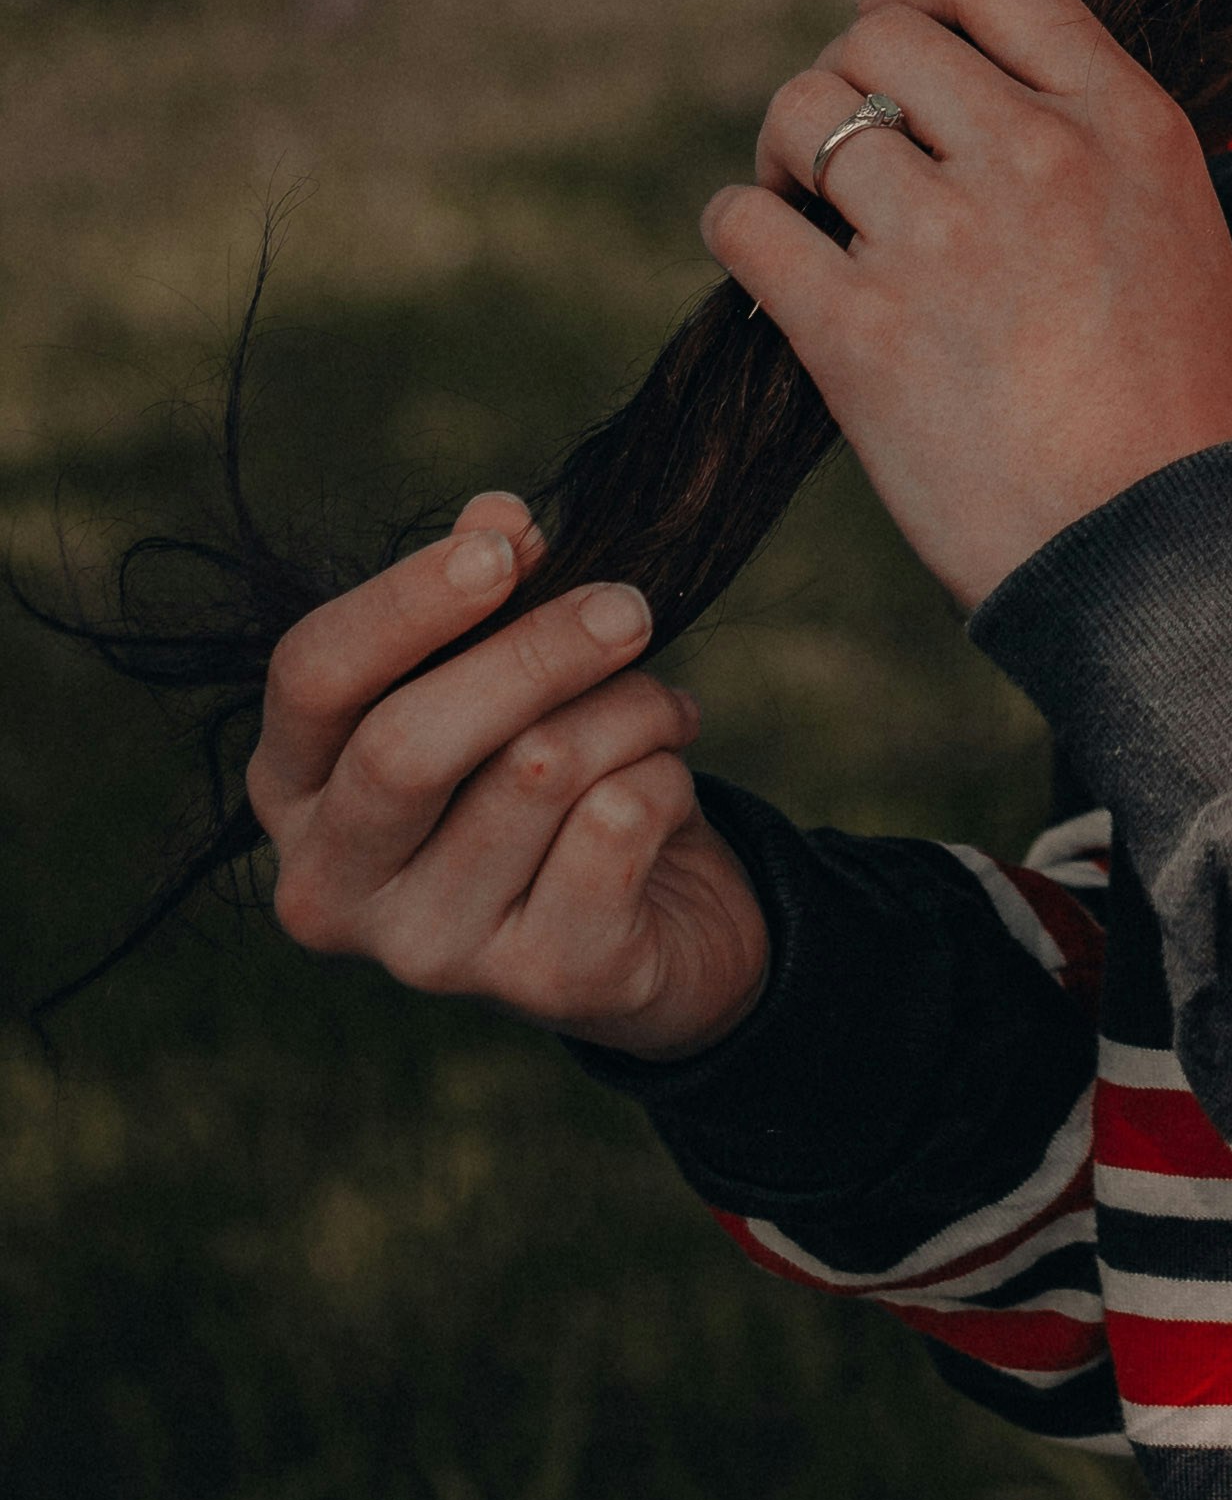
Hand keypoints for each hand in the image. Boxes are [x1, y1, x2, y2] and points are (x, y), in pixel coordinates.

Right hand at [249, 489, 769, 1063]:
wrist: (654, 919)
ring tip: (662, 711)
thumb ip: (489, 592)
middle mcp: (330, 884)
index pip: (310, 678)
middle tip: (631, 606)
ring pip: (537, 772)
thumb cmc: (549, 764)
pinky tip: (667, 785)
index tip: (508, 544)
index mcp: (295, 787)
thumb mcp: (506, 670)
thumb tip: (497, 517)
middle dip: (536, 652)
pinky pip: (617, 825)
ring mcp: (427, 952)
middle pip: (407, 745)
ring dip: (631, 710)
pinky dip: (668, 775)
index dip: (407, 600)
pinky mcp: (542, 982)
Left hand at [702, 0, 1231, 613]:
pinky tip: (767, 260)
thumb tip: (979, 79)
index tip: (880, 15)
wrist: (1144, 544)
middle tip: (840, 140)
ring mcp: (941, 241)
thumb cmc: (1166, 392)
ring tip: (804, 203)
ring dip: (784, 150)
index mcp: (1122, 120)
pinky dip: (739, 226)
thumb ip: (1093, 132)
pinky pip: (744, 223)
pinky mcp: (857, 333)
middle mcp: (1033, 156)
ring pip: (801, 115)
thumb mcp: (1176, 218)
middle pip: (879, 37)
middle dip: (841, 74)